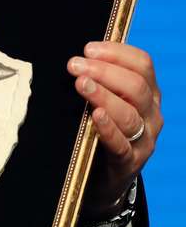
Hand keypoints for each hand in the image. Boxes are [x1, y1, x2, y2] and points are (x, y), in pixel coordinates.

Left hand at [67, 41, 162, 212]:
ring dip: (103, 96)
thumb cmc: (102, 129)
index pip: (143, 64)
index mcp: (148, 93)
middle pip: (136, 87)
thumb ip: (101, 80)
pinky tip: (95, 116)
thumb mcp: (108, 101)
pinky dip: (108, 129)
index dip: (117, 52)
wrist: (103, 177)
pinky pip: (121, 144)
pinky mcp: (130, 163)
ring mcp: (144, 140)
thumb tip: (78, 57)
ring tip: (81, 84)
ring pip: (129, 114)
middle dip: (104, 72)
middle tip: (75, 65)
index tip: (88, 49)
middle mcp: (151, 114)